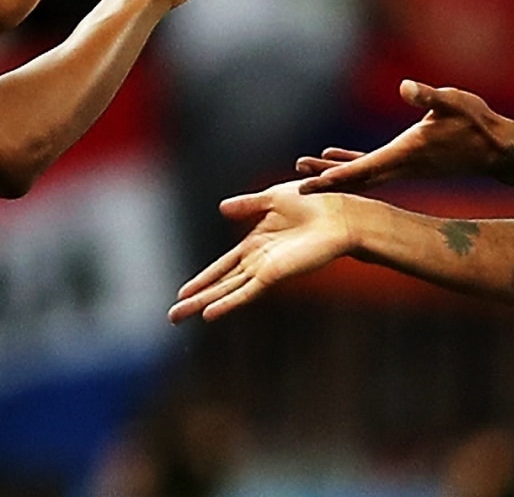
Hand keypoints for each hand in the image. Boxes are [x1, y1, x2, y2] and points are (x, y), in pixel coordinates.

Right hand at [169, 180, 354, 322]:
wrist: (341, 213)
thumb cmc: (316, 203)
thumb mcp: (274, 197)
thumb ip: (248, 204)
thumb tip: (221, 208)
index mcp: (257, 244)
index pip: (223, 266)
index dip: (203, 279)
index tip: (183, 291)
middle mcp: (259, 261)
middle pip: (220, 284)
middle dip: (196, 298)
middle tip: (172, 316)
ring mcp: (266, 270)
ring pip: (227, 291)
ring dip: (203, 304)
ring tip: (178, 316)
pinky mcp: (276, 275)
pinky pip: (246, 292)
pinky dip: (227, 303)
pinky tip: (209, 314)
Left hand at [295, 80, 513, 193]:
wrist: (496, 149)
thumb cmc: (476, 122)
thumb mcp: (454, 102)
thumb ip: (429, 96)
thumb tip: (406, 86)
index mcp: (405, 153)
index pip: (361, 168)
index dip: (333, 177)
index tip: (306, 186)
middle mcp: (400, 165)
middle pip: (354, 178)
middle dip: (324, 181)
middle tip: (292, 185)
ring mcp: (402, 166)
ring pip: (360, 175)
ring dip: (332, 174)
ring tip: (303, 169)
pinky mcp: (406, 162)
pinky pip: (370, 166)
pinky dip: (350, 164)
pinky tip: (333, 155)